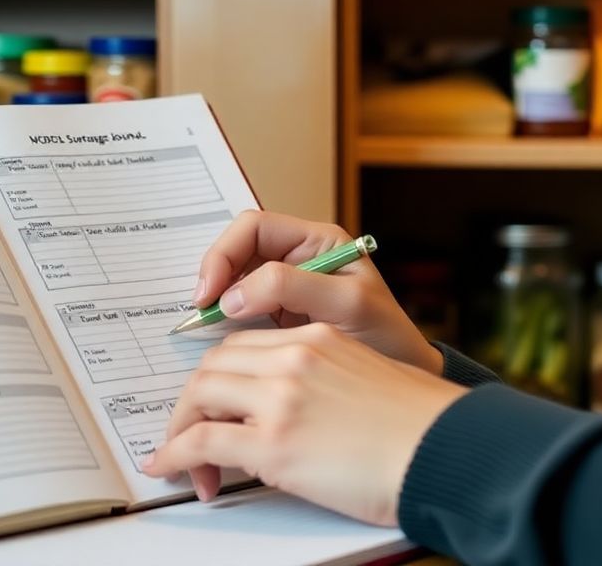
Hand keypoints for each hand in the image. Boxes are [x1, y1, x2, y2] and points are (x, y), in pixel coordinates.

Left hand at [142, 323, 466, 524]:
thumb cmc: (417, 428)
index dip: (219, 375)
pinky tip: (170, 467)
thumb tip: (285, 413)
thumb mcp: (364, 380)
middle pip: (213, 365)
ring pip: (199, 397)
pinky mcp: (273, 442)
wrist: (443, 452)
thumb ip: (319, 381)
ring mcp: (280, 398)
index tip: (211, 398)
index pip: (244, 344)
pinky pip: (201, 442)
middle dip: (192, 401)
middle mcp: (294, 358)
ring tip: (179, 458)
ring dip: (180, 429)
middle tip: (188, 431)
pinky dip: (175, 455)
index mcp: (318, 338)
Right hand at [193, 210, 442, 375]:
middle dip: (214, 275)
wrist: (401, 372)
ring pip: (234, 279)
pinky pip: (240, 307)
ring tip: (206, 327)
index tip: (211, 291)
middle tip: (200, 311)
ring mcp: (286, 286)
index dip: (225, 254)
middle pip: (237, 250)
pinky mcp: (278, 315)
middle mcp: (298, 256)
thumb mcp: (347, 304)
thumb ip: (293, 288)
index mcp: (317, 240)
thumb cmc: (387, 335)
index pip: (254, 228)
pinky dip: (225, 320)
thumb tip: (234, 294)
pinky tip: (222, 340)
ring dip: (217, 298)